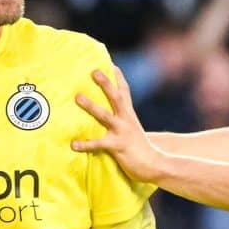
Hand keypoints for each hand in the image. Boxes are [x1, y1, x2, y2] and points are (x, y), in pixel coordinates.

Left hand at [72, 67, 164, 181]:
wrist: (155, 165)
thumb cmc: (140, 149)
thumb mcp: (133, 130)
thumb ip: (122, 121)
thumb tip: (110, 117)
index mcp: (129, 115)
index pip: (125, 91)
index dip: (118, 77)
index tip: (110, 63)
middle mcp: (126, 120)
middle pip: (116, 97)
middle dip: (105, 83)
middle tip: (94, 71)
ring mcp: (122, 132)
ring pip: (105, 116)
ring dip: (91, 106)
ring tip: (77, 97)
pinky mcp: (118, 146)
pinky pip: (99, 144)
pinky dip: (85, 144)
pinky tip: (73, 144)